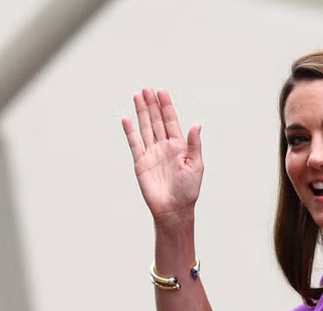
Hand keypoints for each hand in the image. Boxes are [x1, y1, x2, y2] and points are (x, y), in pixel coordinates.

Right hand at [121, 88, 203, 226]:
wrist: (173, 209)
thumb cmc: (188, 190)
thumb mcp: (196, 165)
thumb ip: (194, 144)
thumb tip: (196, 125)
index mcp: (179, 145)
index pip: (171, 120)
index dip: (166, 106)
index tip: (161, 92)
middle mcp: (164, 147)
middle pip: (156, 120)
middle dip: (152, 104)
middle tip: (146, 89)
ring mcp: (152, 154)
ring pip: (145, 128)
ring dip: (142, 112)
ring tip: (137, 96)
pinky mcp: (141, 163)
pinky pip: (134, 144)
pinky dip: (130, 132)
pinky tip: (127, 119)